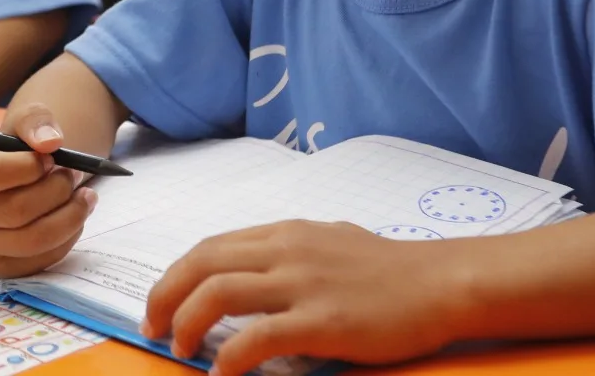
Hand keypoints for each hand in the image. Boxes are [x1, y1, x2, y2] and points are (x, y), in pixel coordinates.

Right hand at [0, 102, 98, 278]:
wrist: (25, 177)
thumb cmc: (23, 148)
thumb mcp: (29, 120)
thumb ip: (37, 120)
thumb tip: (50, 142)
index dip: (29, 167)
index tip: (51, 159)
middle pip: (14, 210)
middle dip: (56, 191)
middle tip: (73, 175)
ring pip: (31, 240)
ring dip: (68, 216)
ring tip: (83, 196)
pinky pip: (39, 261)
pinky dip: (66, 238)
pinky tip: (73, 217)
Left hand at [143, 221, 470, 375]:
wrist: (440, 284)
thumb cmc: (388, 269)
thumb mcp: (328, 241)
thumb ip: (288, 252)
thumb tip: (253, 272)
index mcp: (283, 233)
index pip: (209, 247)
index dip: (175, 276)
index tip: (161, 304)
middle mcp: (285, 250)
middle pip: (201, 264)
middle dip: (165, 296)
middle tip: (154, 328)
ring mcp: (302, 283)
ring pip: (218, 293)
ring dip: (188, 323)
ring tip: (181, 349)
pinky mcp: (321, 320)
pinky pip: (256, 337)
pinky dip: (229, 357)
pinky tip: (223, 374)